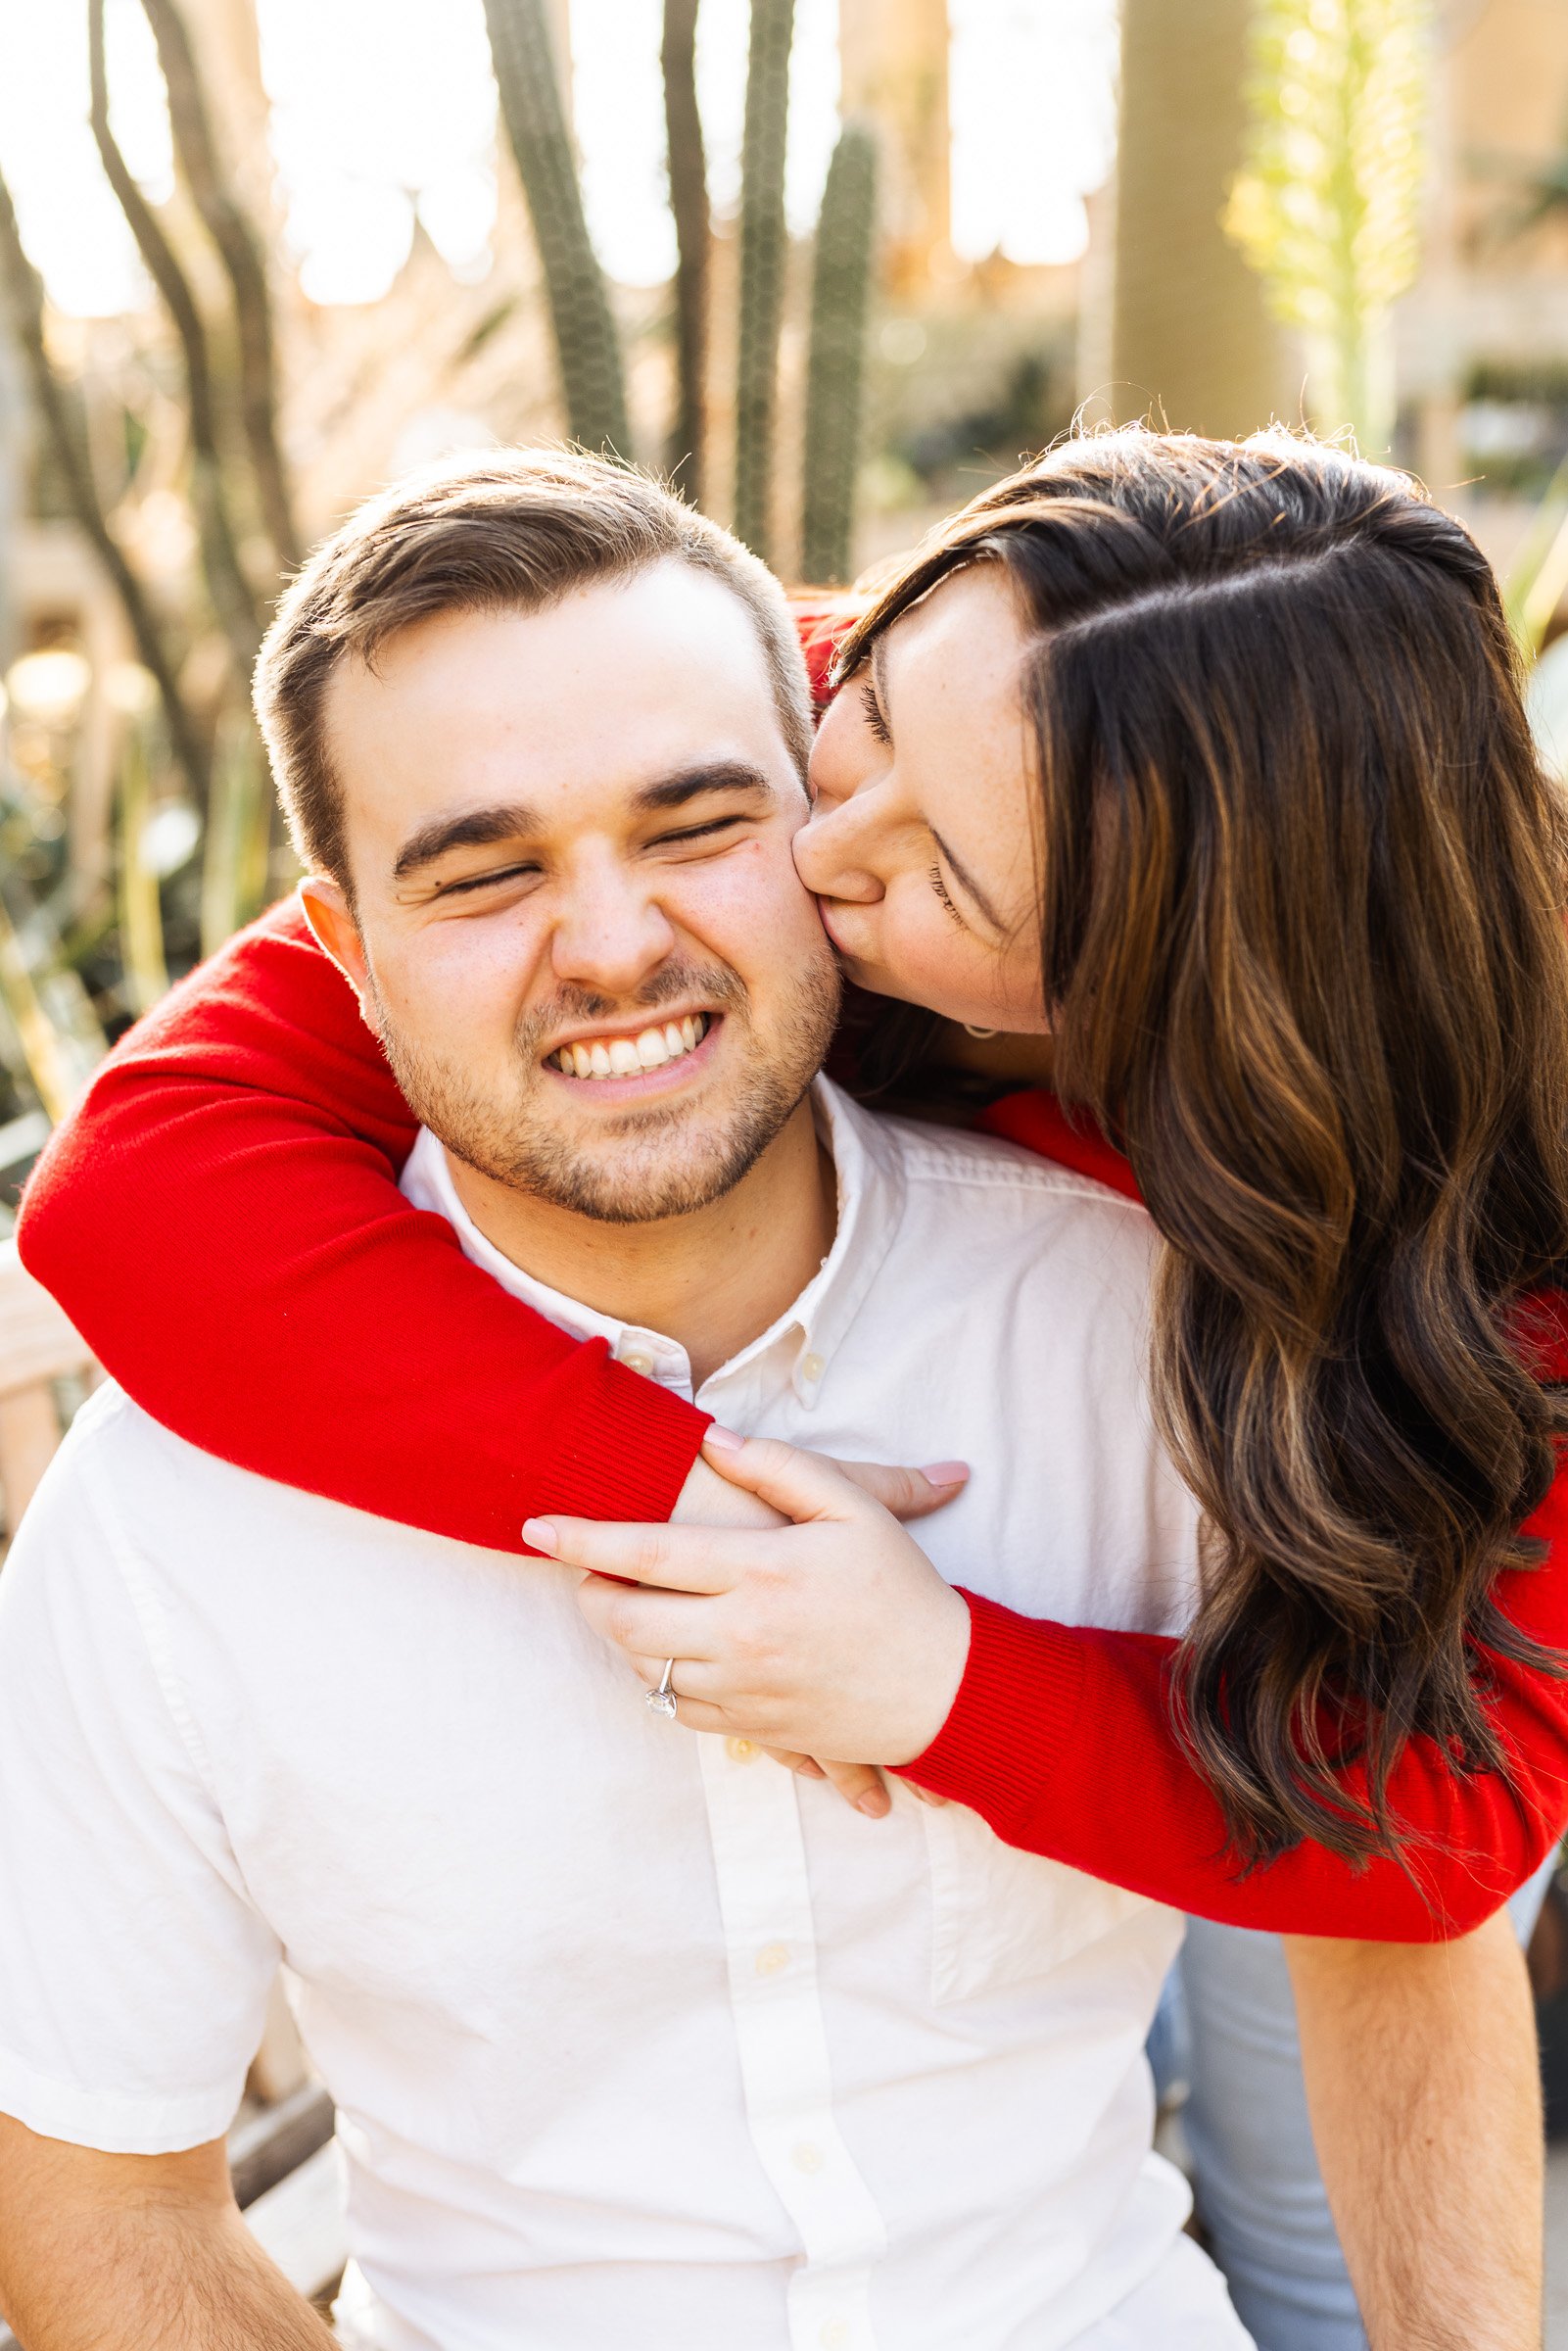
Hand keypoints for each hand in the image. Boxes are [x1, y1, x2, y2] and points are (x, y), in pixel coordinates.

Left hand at [523, 1431, 971, 1780]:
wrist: (949, 1688)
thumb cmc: (903, 1590)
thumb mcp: (855, 1509)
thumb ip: (781, 1467)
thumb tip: (715, 1442)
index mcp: (762, 1572)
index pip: (645, 1554)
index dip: (582, 1538)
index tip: (536, 1524)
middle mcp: (744, 1636)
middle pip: (627, 1622)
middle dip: (591, 1595)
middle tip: (586, 1572)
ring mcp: (746, 1689)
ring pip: (646, 1670)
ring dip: (622, 1639)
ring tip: (626, 1607)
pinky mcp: (756, 1730)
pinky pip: (682, 1711)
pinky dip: (662, 1682)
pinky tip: (673, 1655)